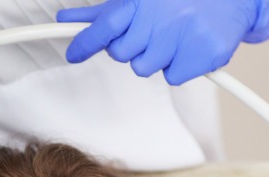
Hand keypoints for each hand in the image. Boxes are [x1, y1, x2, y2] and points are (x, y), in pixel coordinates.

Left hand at [58, 0, 268, 84]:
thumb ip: (102, 12)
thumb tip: (68, 19)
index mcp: (141, 2)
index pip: (104, 26)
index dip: (85, 41)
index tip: (73, 53)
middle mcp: (159, 19)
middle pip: (122, 54)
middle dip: (132, 47)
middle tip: (152, 32)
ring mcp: (180, 38)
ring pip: (144, 68)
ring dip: (156, 57)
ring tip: (175, 35)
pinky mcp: (200, 57)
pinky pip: (172, 77)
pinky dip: (179, 67)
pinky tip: (190, 46)